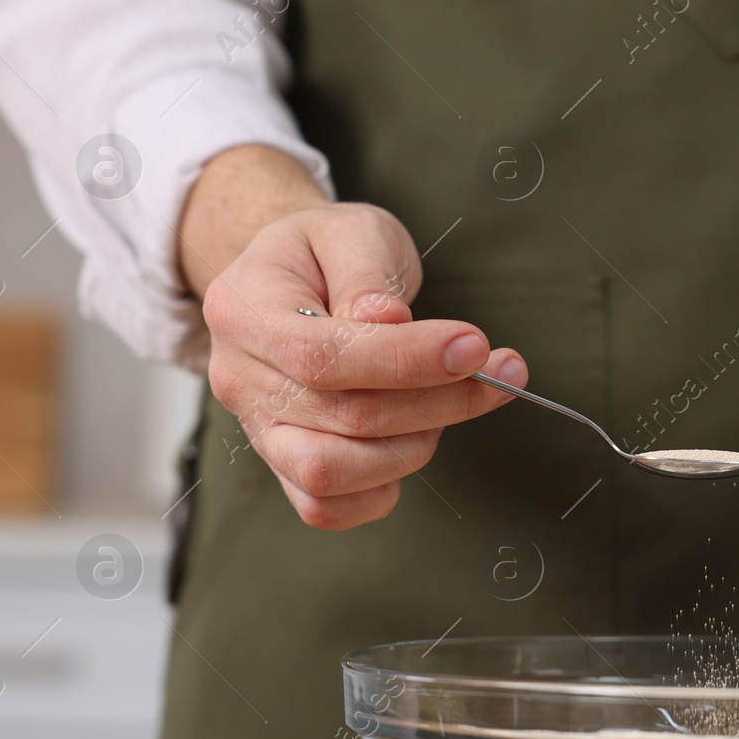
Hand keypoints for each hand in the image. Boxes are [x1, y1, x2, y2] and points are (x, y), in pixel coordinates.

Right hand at [181, 146, 525, 529]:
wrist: (291, 279)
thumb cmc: (325, 251)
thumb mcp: (348, 230)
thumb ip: (365, 271)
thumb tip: (384, 320)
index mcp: (244, 311)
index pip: (322, 356)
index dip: (406, 360)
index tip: (473, 346)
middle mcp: (240, 378)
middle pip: (342, 418)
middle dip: (438, 400)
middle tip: (498, 371)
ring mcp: (258, 429)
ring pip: (329, 473)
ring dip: (414, 444)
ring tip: (449, 400)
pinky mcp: (283, 465)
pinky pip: (326, 508)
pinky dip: (383, 488)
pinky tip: (416, 438)